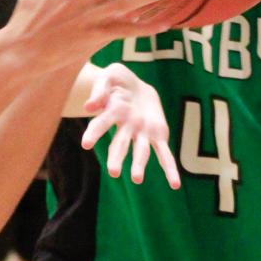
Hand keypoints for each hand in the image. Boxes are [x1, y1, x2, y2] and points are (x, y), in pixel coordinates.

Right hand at [82, 62, 179, 187]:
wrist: (136, 86)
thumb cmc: (118, 81)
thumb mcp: (110, 75)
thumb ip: (100, 89)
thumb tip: (89, 107)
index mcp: (112, 112)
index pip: (100, 125)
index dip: (94, 134)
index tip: (86, 144)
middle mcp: (126, 128)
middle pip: (119, 145)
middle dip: (116, 158)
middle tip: (113, 172)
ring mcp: (142, 133)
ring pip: (140, 152)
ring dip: (138, 165)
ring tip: (136, 179)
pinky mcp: (158, 135)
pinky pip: (164, 154)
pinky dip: (170, 169)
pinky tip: (175, 184)